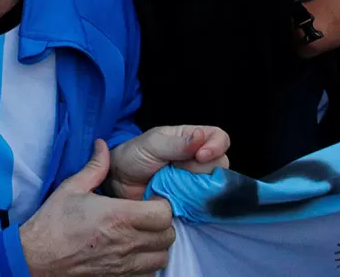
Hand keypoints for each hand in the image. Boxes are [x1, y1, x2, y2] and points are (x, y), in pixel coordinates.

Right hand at [20, 140, 176, 276]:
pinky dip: (148, 264)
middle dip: (162, 224)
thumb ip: (95, 167)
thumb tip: (102, 145)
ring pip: (162, 257)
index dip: (163, 205)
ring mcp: (124, 265)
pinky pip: (148, 274)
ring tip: (144, 235)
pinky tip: (134, 253)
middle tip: (149, 216)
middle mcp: (126, 242)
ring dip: (157, 245)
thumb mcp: (72, 187)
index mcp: (118, 216)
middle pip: (167, 235)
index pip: (163, 213)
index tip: (152, 200)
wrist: (36, 257)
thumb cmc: (53, 223)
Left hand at [107, 126, 229, 202]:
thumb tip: (202, 136)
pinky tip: (180, 200)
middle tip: (180, 171)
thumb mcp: (153, 144)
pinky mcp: (190, 202)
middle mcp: (198, 159)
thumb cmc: (134, 155)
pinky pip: (203, 204)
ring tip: (177, 187)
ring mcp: (195, 181)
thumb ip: (178, 144)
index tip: (201, 156)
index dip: (216, 146)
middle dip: (204, 169)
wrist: (118, 182)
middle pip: (220, 164)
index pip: (219, 138)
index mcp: (192, 139)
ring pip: (214, 185)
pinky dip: (195, 204)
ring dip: (199, 187)